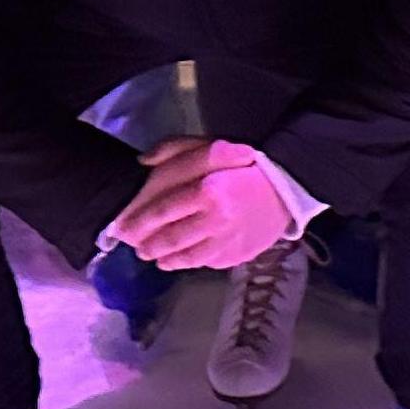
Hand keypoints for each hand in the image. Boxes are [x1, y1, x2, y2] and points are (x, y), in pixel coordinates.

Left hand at [103, 137, 300, 271]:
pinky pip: (208, 262)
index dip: (138, 223)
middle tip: (139, 250)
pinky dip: (193, 263)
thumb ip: (174, 150)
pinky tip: (184, 260)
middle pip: (171, 239)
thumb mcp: (209, 145)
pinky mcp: (238, 255)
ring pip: (188, 257)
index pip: (162, 212)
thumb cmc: (243, 164)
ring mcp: (227, 241)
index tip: (123, 231)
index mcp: (207, 191)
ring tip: (157, 259)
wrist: (286, 187)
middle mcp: (215, 220)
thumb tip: (142, 161)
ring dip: (167, 260)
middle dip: (150, 247)